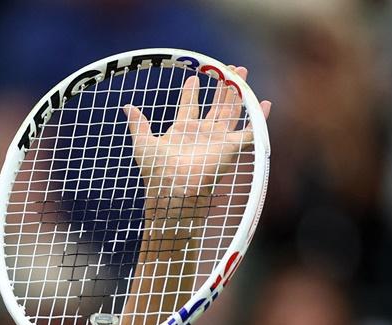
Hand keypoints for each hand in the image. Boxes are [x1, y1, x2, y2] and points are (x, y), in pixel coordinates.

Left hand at [123, 66, 270, 245]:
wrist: (173, 189)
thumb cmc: (156, 171)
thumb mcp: (143, 143)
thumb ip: (138, 124)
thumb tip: (126, 107)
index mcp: (182, 131)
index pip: (189, 105)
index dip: (191, 91)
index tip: (194, 77)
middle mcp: (202, 134)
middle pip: (215, 104)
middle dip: (222, 85)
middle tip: (227, 68)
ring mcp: (217, 140)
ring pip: (232, 110)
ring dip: (238, 91)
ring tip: (241, 72)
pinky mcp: (230, 148)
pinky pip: (249, 132)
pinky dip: (259, 118)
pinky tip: (265, 104)